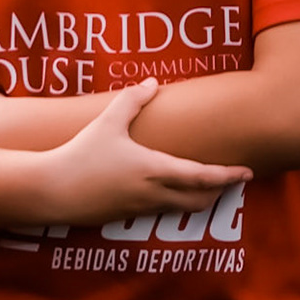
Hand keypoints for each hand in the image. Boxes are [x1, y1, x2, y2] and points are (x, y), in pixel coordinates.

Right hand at [39, 80, 252, 224]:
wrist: (52, 190)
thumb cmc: (80, 154)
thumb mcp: (106, 124)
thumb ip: (131, 101)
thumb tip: (151, 83)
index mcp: (154, 170)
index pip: (203, 176)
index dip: (228, 176)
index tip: (247, 173)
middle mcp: (154, 193)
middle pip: (201, 200)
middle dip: (219, 191)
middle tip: (230, 181)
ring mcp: (142, 209)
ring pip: (183, 209)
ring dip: (200, 199)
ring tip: (206, 187)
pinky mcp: (128, 216)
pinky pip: (161, 212)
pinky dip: (175, 204)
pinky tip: (168, 192)